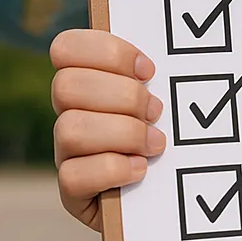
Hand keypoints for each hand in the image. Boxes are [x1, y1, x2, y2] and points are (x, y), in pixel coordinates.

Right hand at [49, 29, 165, 229]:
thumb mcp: (172, 96)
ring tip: (155, 144)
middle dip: (123, 96)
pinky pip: (72, 177)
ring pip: (70, 129)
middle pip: (66, 86)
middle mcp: (69, 113)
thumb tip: (167, 58)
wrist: (174, 192)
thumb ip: (162, 72)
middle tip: (156, 112)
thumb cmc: (175, 133)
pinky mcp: (72, 192)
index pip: (66, 47)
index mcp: (87, 79)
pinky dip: (114, 170)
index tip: (148, 69)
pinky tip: (140, 169)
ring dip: (124, 134)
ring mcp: (66, 154)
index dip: (107, 52)